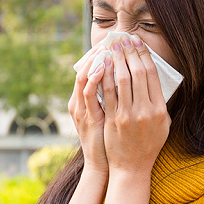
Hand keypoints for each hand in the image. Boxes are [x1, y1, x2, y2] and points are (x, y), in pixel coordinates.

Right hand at [68, 44, 109, 176]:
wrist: (109, 166)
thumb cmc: (112, 143)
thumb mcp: (108, 119)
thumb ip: (112, 100)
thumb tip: (125, 79)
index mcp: (82, 103)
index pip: (88, 71)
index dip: (99, 55)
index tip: (112, 42)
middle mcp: (78, 104)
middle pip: (84, 69)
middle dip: (98, 53)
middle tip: (110, 37)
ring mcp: (80, 110)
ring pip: (83, 77)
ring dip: (96, 60)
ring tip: (107, 45)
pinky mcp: (87, 117)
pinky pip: (88, 92)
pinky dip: (95, 77)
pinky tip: (104, 65)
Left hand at [102, 34, 170, 177]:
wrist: (132, 167)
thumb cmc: (148, 145)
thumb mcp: (163, 124)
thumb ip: (159, 103)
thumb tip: (152, 79)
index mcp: (160, 109)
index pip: (151, 75)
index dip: (144, 56)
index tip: (138, 43)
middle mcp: (145, 110)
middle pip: (137, 73)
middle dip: (130, 53)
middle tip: (123, 38)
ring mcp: (128, 115)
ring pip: (121, 80)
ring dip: (116, 60)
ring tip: (112, 46)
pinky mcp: (113, 120)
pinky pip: (107, 94)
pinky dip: (105, 77)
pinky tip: (102, 65)